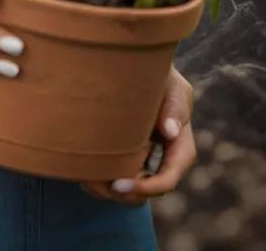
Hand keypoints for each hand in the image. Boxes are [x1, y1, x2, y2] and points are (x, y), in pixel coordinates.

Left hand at [80, 67, 195, 205]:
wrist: (139, 69)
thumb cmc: (158, 77)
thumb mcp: (171, 84)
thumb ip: (174, 105)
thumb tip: (170, 131)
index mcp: (179, 148)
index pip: (168, 178)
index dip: (146, 188)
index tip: (119, 183)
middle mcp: (164, 162)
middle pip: (146, 193)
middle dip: (122, 193)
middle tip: (95, 182)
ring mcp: (146, 165)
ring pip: (129, 194)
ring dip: (107, 192)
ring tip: (86, 178)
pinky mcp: (129, 162)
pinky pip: (116, 185)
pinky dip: (100, 185)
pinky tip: (85, 172)